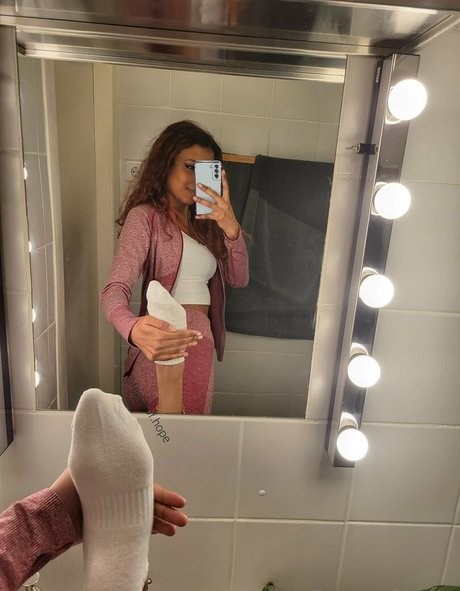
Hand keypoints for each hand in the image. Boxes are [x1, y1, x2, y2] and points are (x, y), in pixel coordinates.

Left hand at [51, 470, 187, 542]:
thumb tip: (128, 445)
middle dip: (168, 511)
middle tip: (182, 520)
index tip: (180, 502)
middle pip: (149, 503)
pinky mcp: (112, 526)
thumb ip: (115, 464)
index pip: (147, 487)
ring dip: (161, 522)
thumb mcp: (96, 469)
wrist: (56, 515)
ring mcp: (117, 511)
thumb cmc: (72, 489)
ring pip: (144, 517)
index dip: (165, 495)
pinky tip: (160, 532)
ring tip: (175, 529)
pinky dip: (147, 530)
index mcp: (119, 480)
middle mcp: (120, 495)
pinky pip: (134, 527)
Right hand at [130, 315, 201, 360]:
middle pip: (178, 343)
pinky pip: (168, 357)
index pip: (177, 335)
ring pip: (174, 350)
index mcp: (157, 335)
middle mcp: (157, 346)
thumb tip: (173, 329)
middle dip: (190, 339)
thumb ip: (161, 323)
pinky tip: (185, 353)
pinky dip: (177, 355)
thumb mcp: (149, 319)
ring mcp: (155, 353)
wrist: (132, 334)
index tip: (197, 332)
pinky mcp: (154, 357)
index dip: (188, 334)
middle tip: (199, 337)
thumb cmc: (141, 324)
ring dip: (186, 347)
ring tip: (194, 343)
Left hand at [194, 169, 239, 239]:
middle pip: (215, 194)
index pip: (226, 187)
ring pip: (210, 204)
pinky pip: (208, 216)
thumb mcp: (226, 205)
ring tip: (194, 198)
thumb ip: (219, 199)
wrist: (232, 226)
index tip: (222, 171)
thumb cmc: (227, 214)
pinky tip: (196, 215)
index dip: (224, 179)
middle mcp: (224, 204)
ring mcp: (221, 211)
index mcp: (227, 200)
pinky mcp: (217, 217)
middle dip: (207, 189)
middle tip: (199, 184)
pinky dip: (201, 216)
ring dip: (201, 201)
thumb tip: (209, 193)